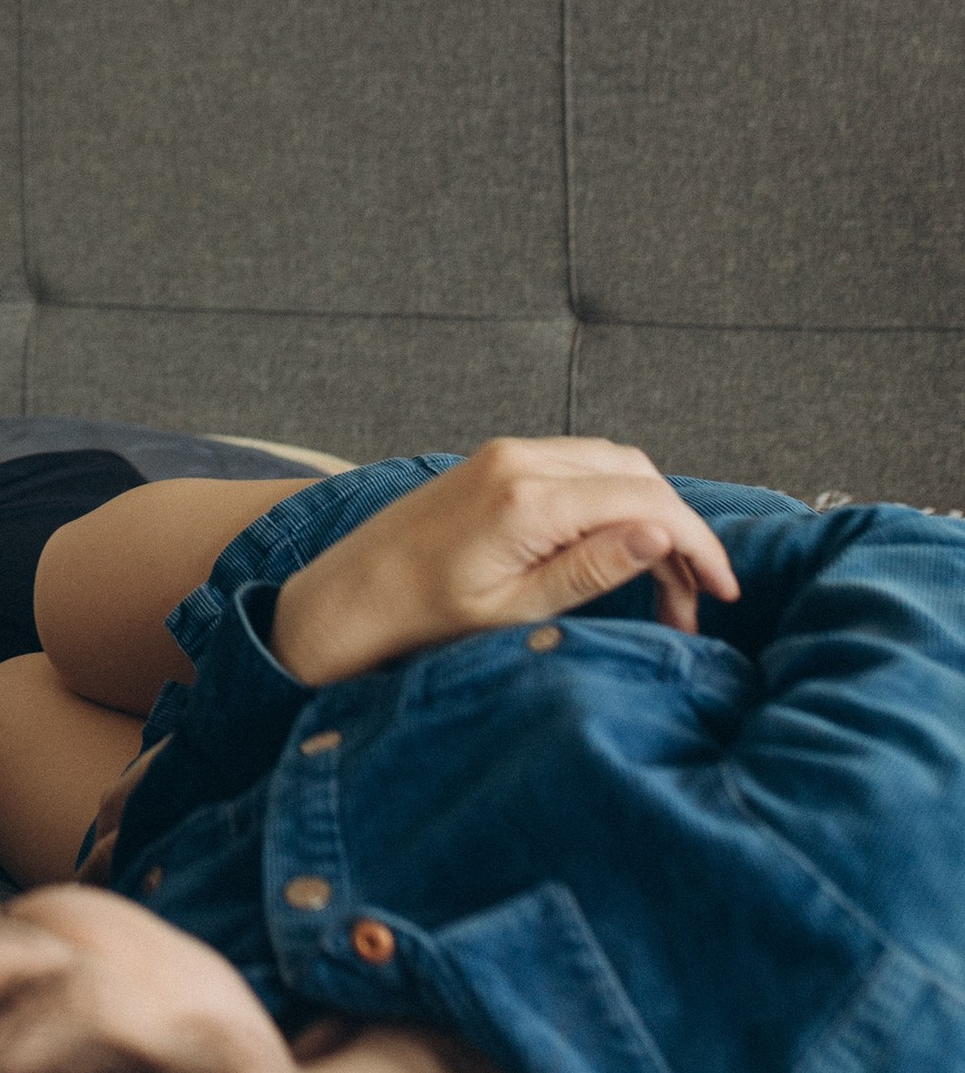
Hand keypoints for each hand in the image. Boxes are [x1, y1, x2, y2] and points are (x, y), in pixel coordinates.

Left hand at [270, 435, 740, 688]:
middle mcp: (520, 461)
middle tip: (697, 603)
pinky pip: (577, 466)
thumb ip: (590, 568)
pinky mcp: (495, 461)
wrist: (346, 599)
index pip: (646, 500)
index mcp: (527, 499)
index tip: (725, 592)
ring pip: (611, 465)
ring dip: (649, 516)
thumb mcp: (513, 611)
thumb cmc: (422, 618)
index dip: (699, 545)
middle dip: (679, 533)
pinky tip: (621, 549)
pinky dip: (613, 500)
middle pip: (637, 476)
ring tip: (665, 587)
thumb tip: (661, 533)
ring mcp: (505, 454)